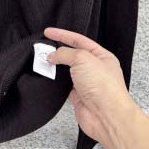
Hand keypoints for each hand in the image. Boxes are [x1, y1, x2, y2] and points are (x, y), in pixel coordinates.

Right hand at [44, 27, 136, 144]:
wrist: (106, 116)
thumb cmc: (103, 86)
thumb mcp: (83, 59)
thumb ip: (65, 53)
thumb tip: (52, 55)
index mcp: (101, 56)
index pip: (79, 40)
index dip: (63, 35)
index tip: (48, 32)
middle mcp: (94, 69)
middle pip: (72, 55)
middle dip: (57, 51)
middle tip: (43, 46)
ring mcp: (86, 83)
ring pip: (66, 70)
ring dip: (55, 66)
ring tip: (42, 60)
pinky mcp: (78, 96)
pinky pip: (63, 85)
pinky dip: (55, 81)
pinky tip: (47, 76)